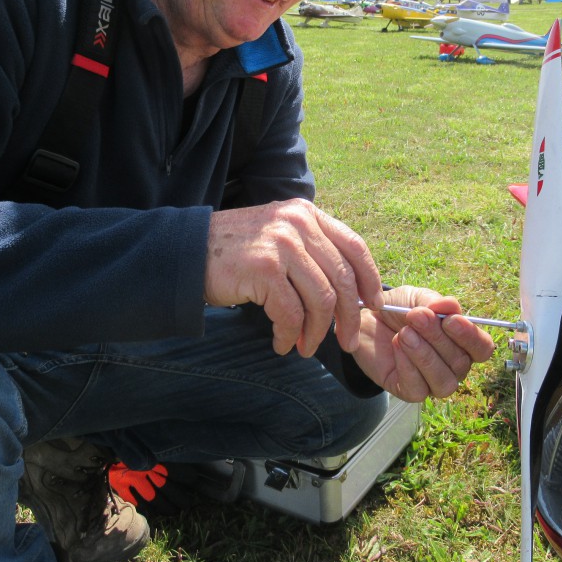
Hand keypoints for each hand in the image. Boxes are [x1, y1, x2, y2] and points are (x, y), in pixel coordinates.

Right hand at [205, 199, 383, 356]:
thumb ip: (312, 249)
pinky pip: (290, 313)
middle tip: (346, 341)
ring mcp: (282, 245)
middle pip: (342, 278)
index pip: (355, 246)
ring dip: (317, 332)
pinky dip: (290, 335)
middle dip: (348, 316)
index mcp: (307, 214)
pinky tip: (282, 343)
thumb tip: (350, 290)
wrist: (188, 251)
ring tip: (306, 347)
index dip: (370, 279)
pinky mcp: (264, 270)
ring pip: (320, 300)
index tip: (373, 305)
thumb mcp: (280, 234)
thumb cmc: (236, 251)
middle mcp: (298, 224)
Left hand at [349, 285, 495, 402]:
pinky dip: (408, 366)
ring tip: (405, 333)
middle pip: (460, 362)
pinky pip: (418, 389)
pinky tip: (397, 346)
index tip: (450, 320)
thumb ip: (435, 303)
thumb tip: (450, 306)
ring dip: (425, 355)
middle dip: (437, 338)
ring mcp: (432, 382)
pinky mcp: (409, 391)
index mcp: (462, 342)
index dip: (470, 337)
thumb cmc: (399, 310)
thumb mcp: (417, 299)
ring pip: (444, 382)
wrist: (367, 320)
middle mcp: (452, 366)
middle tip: (415, 316)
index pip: (482, 348)